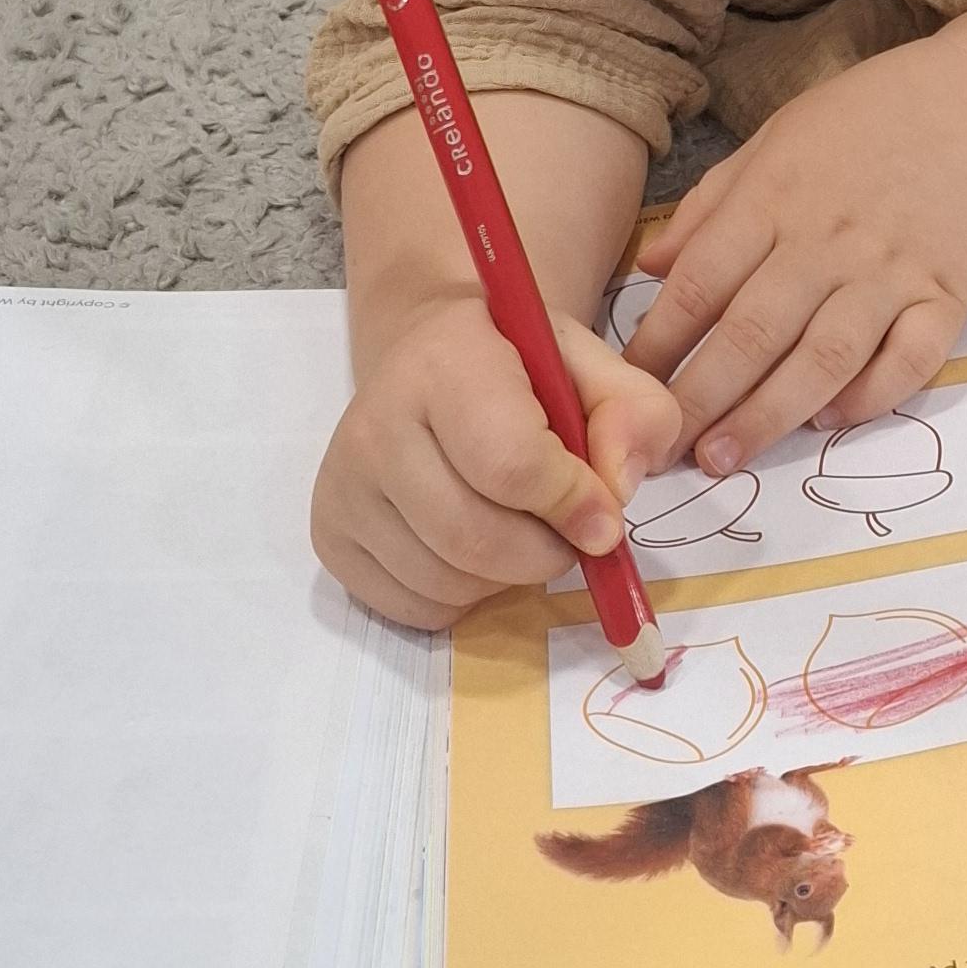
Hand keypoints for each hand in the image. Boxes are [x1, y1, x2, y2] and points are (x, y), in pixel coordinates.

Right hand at [313, 287, 684, 631]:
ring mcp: (343, 484)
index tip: (605, 518)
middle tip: (570, 535)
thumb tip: (614, 495)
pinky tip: (476, 548)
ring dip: (509, 578)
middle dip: (546, 554)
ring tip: (522, 530)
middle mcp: (375, 422)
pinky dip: (465, 597)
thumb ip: (635, 416)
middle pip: (475, 538)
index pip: (509, 463)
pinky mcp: (331, 535)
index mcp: (445, 362)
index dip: (571, 504)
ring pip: (446, 581)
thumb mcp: (594, 366)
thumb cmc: (520, 367)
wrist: (432, 359)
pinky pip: (415, 608)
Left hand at [623, 40, 966, 469]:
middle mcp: (828, 241)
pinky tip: (829, 421)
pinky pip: (909, 360)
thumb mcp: (770, 142)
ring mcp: (891, 271)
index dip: (658, 344)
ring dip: (768, 415)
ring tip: (724, 457)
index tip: (627, 388)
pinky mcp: (946, 295)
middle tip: (662, 447)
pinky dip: (870, 397)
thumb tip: (648, 268)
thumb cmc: (859, 123)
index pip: (700, 285)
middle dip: (700, 398)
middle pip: (753, 332)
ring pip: (824, 358)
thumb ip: (710, 208)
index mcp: (772, 200)